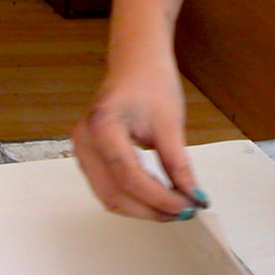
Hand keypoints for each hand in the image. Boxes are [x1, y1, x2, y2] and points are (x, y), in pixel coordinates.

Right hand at [71, 52, 207, 221]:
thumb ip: (179, 164)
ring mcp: (81, 149)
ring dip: (142, 208)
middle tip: (184, 212)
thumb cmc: (152, 82)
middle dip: (150, 209)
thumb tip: (193, 196)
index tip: (187, 206)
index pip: (128, 175)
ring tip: (174, 208)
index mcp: (102, 126)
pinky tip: (157, 198)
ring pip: (109, 196)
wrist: (136, 62)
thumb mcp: (170, 123)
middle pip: (114, 193)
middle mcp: (84, 140)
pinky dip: (132, 199)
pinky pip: (107, 188)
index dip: (158, 197)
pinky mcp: (89, 156)